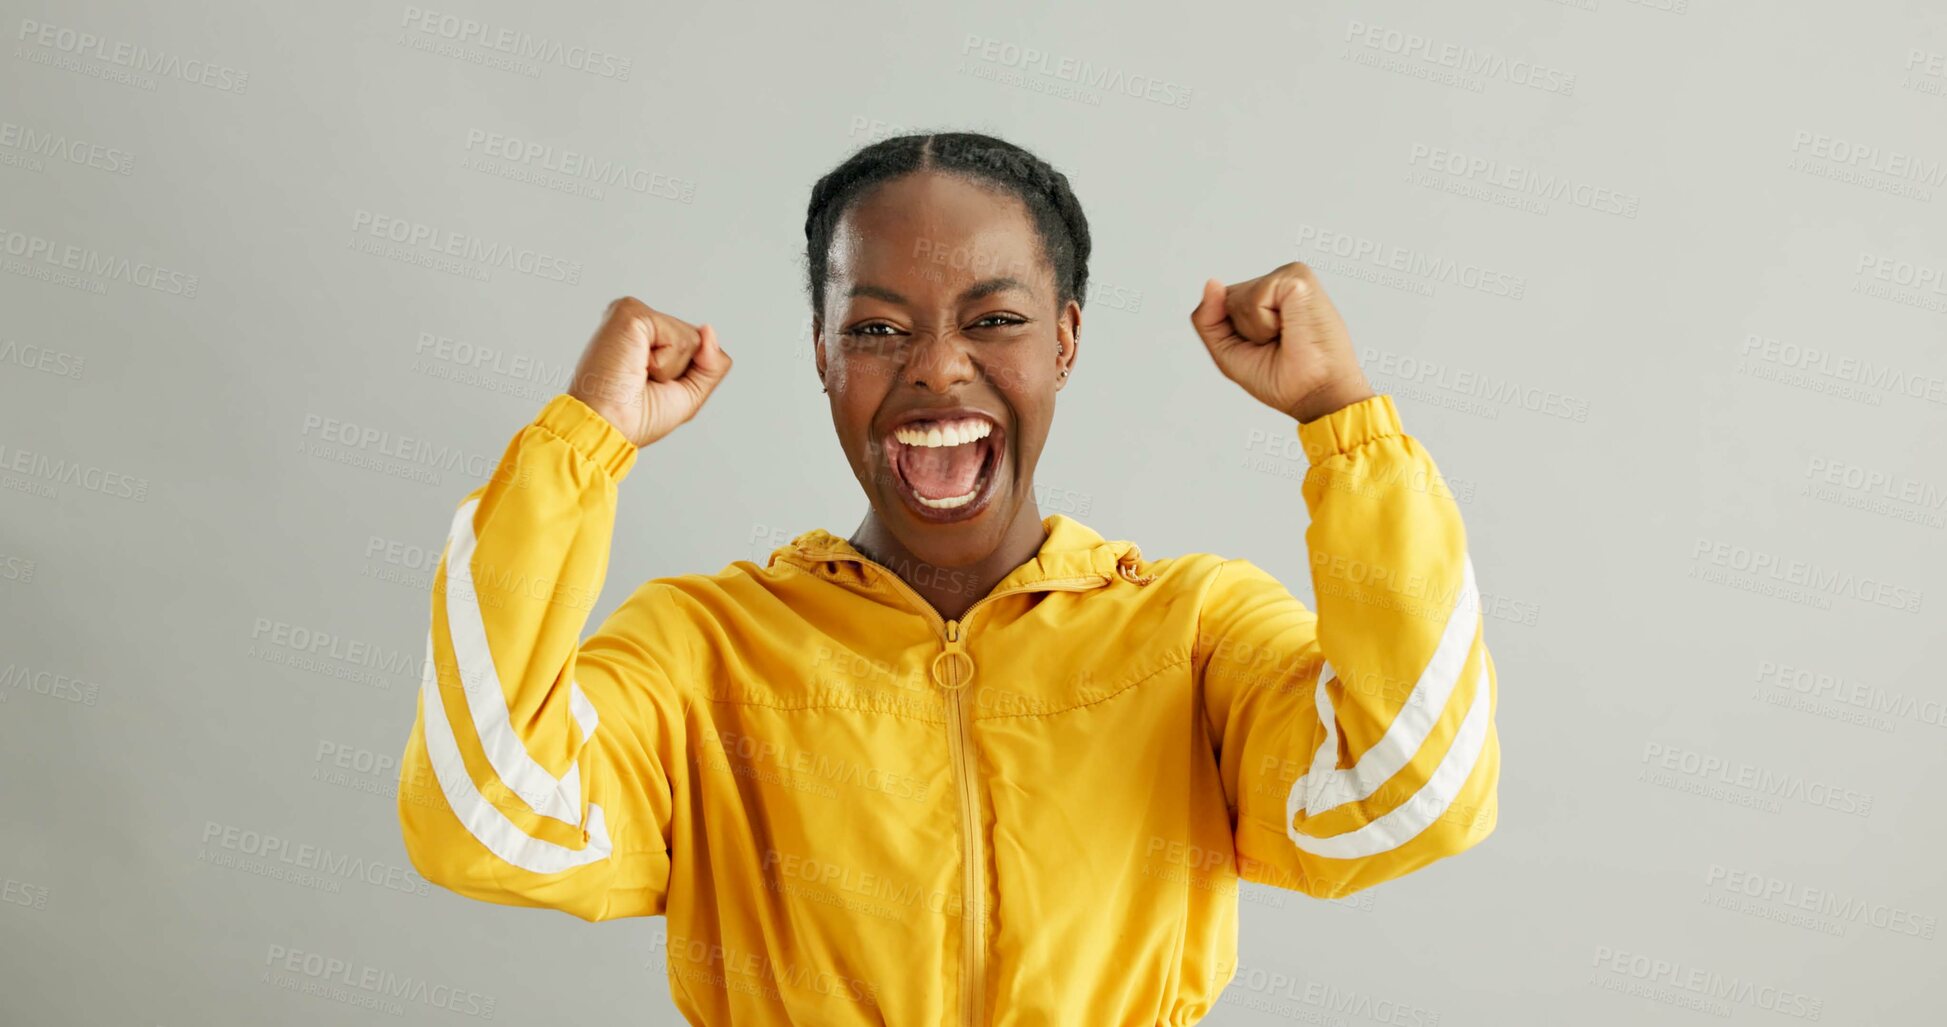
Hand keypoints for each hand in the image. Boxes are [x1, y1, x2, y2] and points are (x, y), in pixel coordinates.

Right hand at [567, 297, 731, 446]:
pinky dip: (665, 363)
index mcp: (645, 338)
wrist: (607, 427)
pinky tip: (636, 365)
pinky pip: (680, 338)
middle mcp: (638, 322)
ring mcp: (633, 314)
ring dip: (672, 369)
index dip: (684, 375)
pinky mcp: (631, 313)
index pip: (694, 346)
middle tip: (642, 383)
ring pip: (693, 338)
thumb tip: (708, 329)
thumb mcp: (690, 393)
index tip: (648, 387)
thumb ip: (712, 363)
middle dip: (681, 371)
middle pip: (697, 339)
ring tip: (637, 375)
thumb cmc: (635, 417)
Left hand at [1189, 262, 1373, 423]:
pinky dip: (1265, 323)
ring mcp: (1289, 277)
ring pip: (1236, 298)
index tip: (1265, 349)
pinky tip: (1290, 328)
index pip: (1221, 303)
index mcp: (1267, 299)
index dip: (1232, 334)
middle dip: (1242, 331)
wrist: (1316, 394)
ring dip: (1255, 329)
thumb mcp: (1228, 351)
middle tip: (1278, 344)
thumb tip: (1211, 282)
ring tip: (1287, 337)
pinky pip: (1254, 298)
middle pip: (1225, 299)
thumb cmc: (1281, 379)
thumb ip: (1208, 319)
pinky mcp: (1298, 277)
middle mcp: (1277, 284)